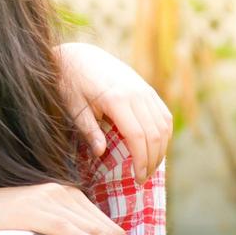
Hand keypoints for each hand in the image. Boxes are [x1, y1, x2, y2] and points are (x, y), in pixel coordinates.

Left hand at [56, 42, 171, 181]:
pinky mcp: (147, 88)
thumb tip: (101, 153)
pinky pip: (164, 114)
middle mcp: (136, 93)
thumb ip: (88, 130)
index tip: (137, 178)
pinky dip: (165, 133)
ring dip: (161, 149)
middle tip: (143, 179)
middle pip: (154, 134)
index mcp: (116, 99)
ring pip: (164, 124)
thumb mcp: (73, 107)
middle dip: (152, 160)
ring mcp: (144, 89)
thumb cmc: (71, 83)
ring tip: (150, 167)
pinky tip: (157, 148)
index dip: (140, 160)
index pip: (138, 136)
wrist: (79, 55)